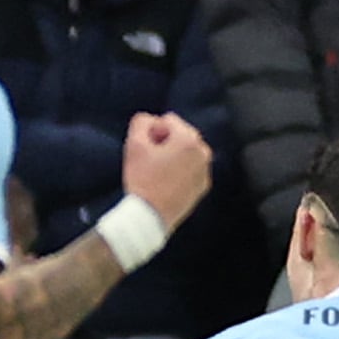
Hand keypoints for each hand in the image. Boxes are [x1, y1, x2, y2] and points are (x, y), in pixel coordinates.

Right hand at [121, 113, 212, 234]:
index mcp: (189, 139)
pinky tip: (165, 185)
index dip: (152, 132)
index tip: (146, 150)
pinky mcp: (202, 187)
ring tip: (157, 175)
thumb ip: (141, 122)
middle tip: (150, 163)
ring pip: (185, 153)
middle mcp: (203, 153)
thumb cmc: (142, 180)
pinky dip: (180, 173)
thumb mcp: (134, 144)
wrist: (149, 217)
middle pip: (180, 135)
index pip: (168, 120)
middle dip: (165, 143)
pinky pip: (190, 171)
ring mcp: (205, 171)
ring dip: (173, 157)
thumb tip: (150, 120)